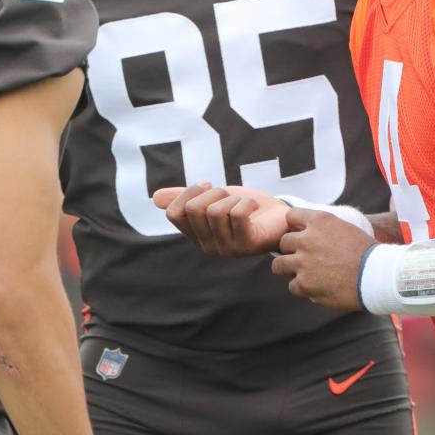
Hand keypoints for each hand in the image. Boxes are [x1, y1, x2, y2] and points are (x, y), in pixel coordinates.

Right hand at [152, 182, 288, 255]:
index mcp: (196, 236)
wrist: (280, 218)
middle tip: (228, 195)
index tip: (206, 186)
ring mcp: (228, 249)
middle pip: (195, 209)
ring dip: (232, 197)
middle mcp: (208, 247)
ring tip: (241, 203)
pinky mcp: (248, 244)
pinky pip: (237, 214)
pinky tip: (253, 207)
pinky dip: (246, 202)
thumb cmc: (246, 209)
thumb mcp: (213, 198)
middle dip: (213, 192)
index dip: (188, 193)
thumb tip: (154, 198)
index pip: (174, 213)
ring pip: (216, 211)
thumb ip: (185, 197)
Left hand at [271, 207, 374, 308]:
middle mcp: (307, 240)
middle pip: (283, 242)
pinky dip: (302, 288)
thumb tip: (308, 231)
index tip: (299, 233)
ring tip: (302, 273)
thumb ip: (324, 228)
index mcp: (319, 221)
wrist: (376, 276)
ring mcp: (303, 263)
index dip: (294, 225)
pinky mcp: (304, 284)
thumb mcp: (345, 228)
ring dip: (289, 269)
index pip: (291, 215)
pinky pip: (292, 286)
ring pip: (278, 265)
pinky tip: (315, 287)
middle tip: (303, 257)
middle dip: (291, 250)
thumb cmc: (366, 252)